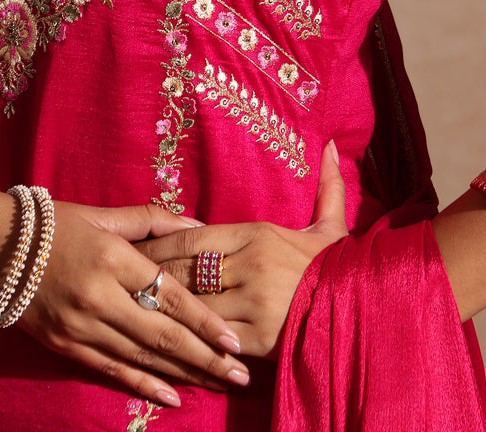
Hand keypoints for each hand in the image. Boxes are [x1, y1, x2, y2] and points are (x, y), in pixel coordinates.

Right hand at [0, 200, 250, 409]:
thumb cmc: (54, 224)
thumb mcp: (104, 214)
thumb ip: (152, 220)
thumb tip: (200, 224)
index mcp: (112, 257)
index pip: (169, 295)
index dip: (204, 320)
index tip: (235, 339)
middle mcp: (99, 296)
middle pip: (162, 334)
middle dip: (206, 357)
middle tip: (240, 373)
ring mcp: (81, 325)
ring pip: (142, 356)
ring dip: (184, 374)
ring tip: (218, 384)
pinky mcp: (65, 345)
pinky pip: (112, 369)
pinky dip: (144, 384)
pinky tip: (172, 396)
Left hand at [135, 141, 347, 359]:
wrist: (367, 315)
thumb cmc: (340, 270)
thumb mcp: (331, 228)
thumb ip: (326, 187)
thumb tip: (328, 146)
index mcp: (259, 233)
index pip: (191, 235)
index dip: (158, 243)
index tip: (133, 247)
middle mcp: (251, 263)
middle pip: (184, 268)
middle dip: (150, 275)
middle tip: (118, 277)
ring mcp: (252, 301)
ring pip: (191, 303)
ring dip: (161, 307)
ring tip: (130, 307)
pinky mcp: (257, 338)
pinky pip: (210, 337)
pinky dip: (187, 338)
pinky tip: (164, 339)